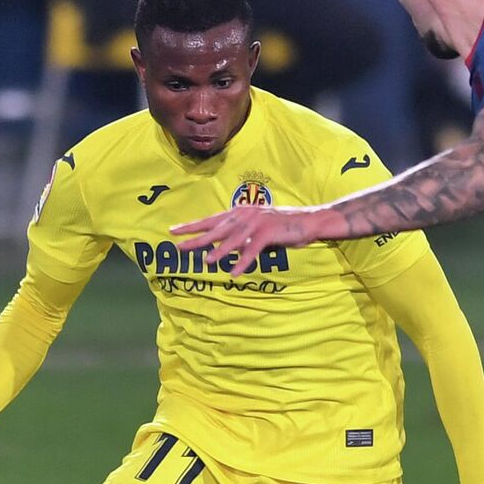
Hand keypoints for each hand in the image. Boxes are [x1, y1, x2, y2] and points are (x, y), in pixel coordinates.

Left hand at [170, 205, 322, 275]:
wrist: (309, 221)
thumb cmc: (282, 226)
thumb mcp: (257, 228)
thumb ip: (241, 235)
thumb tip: (226, 245)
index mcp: (240, 212)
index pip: (211, 220)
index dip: (192, 226)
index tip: (174, 231)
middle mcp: (245, 214)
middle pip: (216, 228)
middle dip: (196, 237)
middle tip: (178, 245)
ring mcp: (257, 223)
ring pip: (232, 239)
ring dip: (219, 250)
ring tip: (206, 261)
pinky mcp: (268, 232)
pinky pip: (252, 250)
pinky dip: (243, 261)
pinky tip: (234, 272)